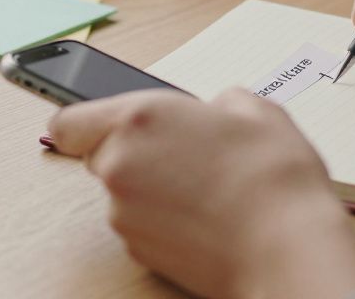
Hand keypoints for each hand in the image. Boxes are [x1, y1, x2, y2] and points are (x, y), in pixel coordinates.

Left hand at [49, 89, 354, 298]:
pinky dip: (164, 220)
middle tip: (183, 150)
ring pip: (123, 193)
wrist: (286, 246)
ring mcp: (125, 214)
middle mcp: (120, 166)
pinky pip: (141, 225)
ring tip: (208, 186)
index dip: (85, 122)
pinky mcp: (139, 252)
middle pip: (99, 156)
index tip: (102, 122)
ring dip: (152, 188)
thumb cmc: (272, 177)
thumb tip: (218, 111)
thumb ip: (220, 102)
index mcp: (138, 118)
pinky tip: (206, 215)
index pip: (68, 121)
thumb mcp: (255, 109)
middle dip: (133, 153)